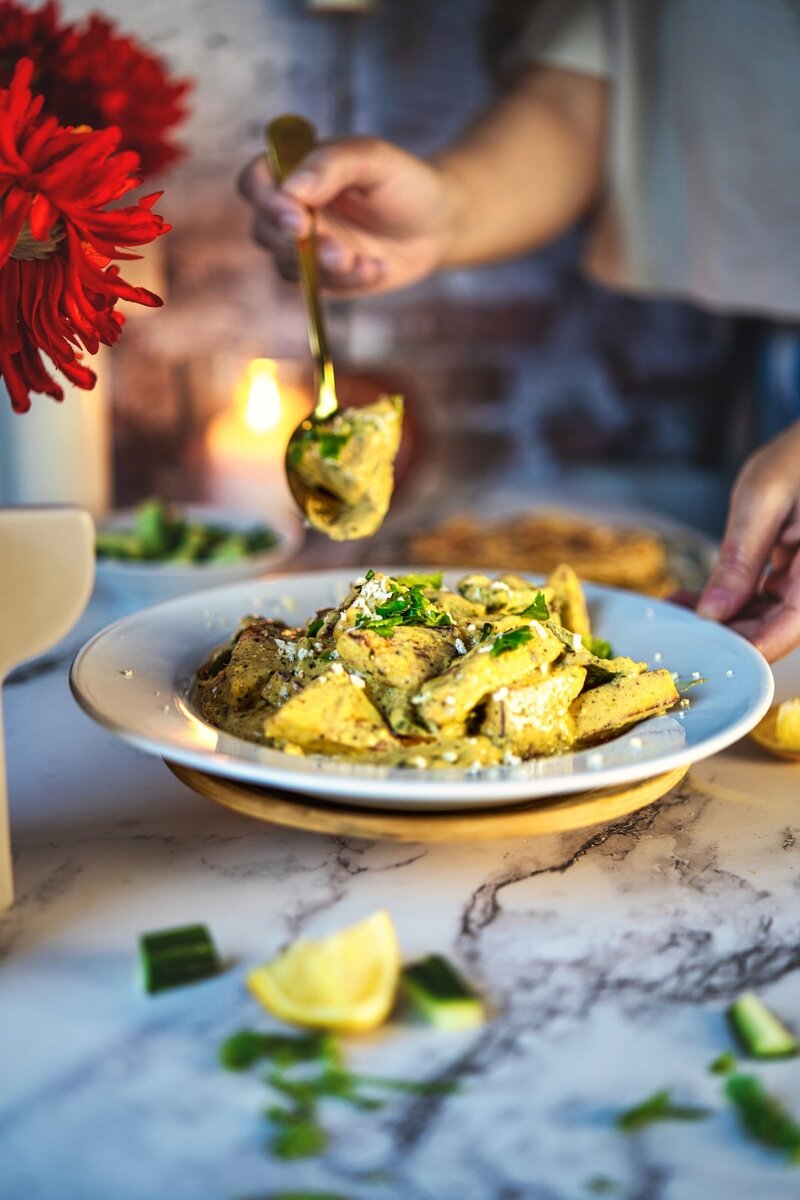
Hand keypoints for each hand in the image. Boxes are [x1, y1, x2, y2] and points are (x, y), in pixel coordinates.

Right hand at [238, 136, 456, 295]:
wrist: (437, 225)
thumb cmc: (404, 182)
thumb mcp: (374, 159)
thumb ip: (332, 164)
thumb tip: (293, 189)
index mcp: (295, 170)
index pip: (255, 182)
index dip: (266, 202)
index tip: (297, 218)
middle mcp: (292, 208)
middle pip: (264, 230)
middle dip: (298, 245)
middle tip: (337, 250)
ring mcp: (305, 247)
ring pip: (288, 265)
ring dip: (325, 267)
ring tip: (362, 261)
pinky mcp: (323, 278)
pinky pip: (319, 289)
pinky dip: (348, 282)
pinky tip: (377, 268)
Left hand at [697, 421, 799, 660]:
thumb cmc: (798, 459)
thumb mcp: (763, 503)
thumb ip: (740, 560)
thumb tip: (714, 613)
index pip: (787, 629)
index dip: (746, 648)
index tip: (703, 651)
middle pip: (774, 630)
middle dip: (724, 634)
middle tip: (676, 630)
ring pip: (764, 618)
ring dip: (720, 619)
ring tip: (674, 610)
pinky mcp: (792, 577)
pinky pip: (761, 599)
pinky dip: (728, 600)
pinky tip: (690, 599)